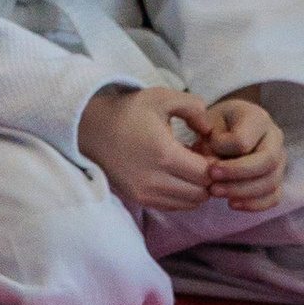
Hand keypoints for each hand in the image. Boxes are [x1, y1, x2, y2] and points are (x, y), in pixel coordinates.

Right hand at [78, 81, 216, 211]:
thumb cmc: (129, 111)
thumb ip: (194, 107)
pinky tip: (173, 176)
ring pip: (189, 203)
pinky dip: (181, 195)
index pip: (207, 174)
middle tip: (199, 160)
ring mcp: (145, 192)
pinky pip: (173, 206)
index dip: (214, 164)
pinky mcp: (139, 199)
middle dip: (207, 178)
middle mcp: (155, 179)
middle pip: (202, 193)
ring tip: (186, 168)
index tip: (205, 150)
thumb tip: (209, 131)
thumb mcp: (161, 98)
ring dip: (195, 189)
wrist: (90, 128)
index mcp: (164, 154)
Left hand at [193, 92, 286, 211]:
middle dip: (236, 176)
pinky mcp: (277, 178)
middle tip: (212, 183)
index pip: (244, 140)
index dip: (223, 152)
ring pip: (271, 182)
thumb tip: (211, 169)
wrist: (228, 127)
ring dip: (241, 192)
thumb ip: (208, 142)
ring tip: (215, 193)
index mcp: (256, 117)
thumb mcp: (207, 124)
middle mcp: (274, 137)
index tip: (203, 156)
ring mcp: (280, 159)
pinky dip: (254, 204)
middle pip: (265, 162)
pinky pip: (274, 196)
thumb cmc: (216, 125)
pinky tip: (232, 204)